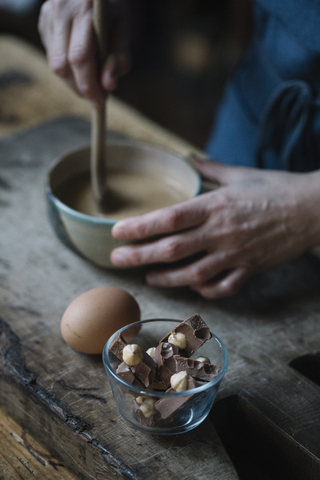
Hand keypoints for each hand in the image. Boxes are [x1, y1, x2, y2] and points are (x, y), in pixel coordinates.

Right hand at [38, 0, 129, 107]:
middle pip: (62, 65)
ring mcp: (48, 15)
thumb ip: (119, 57)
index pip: (80, 57)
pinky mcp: (43, 22)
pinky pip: (52, 56)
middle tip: (96, 99)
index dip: (89, 85)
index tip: (100, 103)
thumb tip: (109, 86)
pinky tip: (81, 64)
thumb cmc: (112, 10)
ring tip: (91, 83)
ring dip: (73, 81)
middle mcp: (60, 10)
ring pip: (55, 64)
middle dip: (79, 88)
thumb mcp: (123, 28)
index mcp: (84, 9)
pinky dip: (68, 68)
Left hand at [111, 156, 319, 297]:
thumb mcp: (240, 174)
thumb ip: (210, 168)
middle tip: (116, 258)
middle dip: (139, 255)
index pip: (169, 217)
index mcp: (216, 205)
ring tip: (147, 276)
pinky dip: (205, 290)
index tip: (118, 231)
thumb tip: (188, 158)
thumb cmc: (276, 188)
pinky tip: (192, 285)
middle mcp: (221, 232)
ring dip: (165, 278)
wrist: (312, 208)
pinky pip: (223, 287)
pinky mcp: (251, 269)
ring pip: (192, 274)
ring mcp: (235, 254)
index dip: (140, 227)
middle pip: (171, 249)